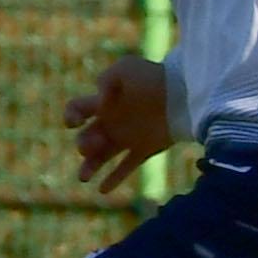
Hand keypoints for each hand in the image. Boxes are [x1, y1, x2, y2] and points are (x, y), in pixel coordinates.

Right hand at [62, 56, 172, 193]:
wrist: (187, 92)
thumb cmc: (156, 77)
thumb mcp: (127, 68)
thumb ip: (106, 79)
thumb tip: (99, 104)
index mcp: (105, 102)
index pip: (77, 109)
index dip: (70, 116)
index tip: (75, 121)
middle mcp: (113, 121)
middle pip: (86, 137)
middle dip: (83, 144)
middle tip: (97, 142)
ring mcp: (128, 137)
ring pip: (101, 156)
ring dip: (90, 166)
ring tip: (84, 177)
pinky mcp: (144, 149)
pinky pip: (126, 167)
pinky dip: (114, 179)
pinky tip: (102, 189)